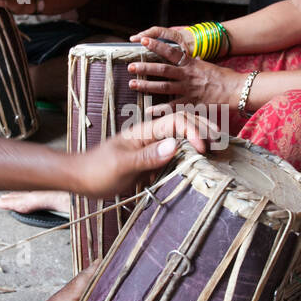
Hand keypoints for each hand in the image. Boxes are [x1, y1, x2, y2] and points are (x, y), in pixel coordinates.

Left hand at [73, 109, 212, 198]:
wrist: (79, 180)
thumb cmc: (96, 170)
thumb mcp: (121, 164)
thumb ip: (147, 156)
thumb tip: (175, 145)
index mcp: (144, 132)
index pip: (176, 121)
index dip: (193, 131)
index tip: (201, 150)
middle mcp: (150, 137)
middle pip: (183, 126)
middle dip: (203, 131)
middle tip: (220, 144)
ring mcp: (151, 149)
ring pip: (180, 141)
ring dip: (198, 144)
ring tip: (215, 153)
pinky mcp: (150, 163)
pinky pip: (172, 157)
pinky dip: (187, 160)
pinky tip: (196, 167)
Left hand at [127, 31, 240, 108]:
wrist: (237, 89)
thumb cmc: (225, 77)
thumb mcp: (208, 66)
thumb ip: (196, 63)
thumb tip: (192, 57)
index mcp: (191, 64)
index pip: (170, 51)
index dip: (156, 45)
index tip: (143, 41)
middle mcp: (187, 75)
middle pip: (162, 70)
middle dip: (145, 68)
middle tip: (130, 66)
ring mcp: (189, 89)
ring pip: (164, 87)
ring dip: (146, 85)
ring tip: (132, 84)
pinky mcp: (192, 103)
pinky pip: (174, 106)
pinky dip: (160, 109)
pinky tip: (148, 110)